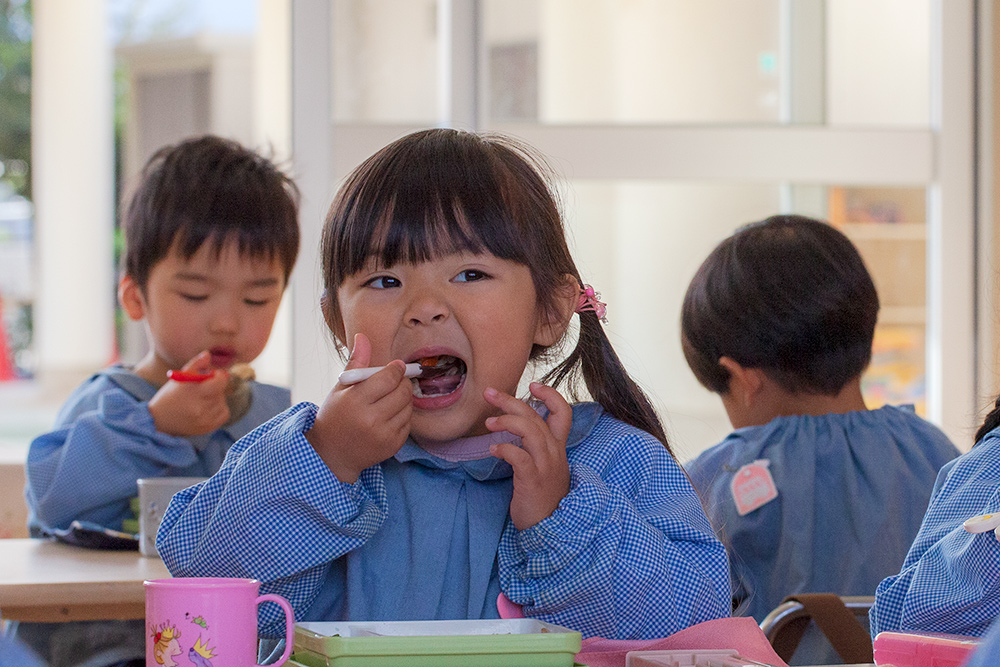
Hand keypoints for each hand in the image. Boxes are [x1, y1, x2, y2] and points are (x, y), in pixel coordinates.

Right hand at [149, 351, 230, 435]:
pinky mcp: (208, 428)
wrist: (158, 421)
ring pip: (222, 401)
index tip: (214, 375)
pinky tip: (206, 408)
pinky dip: (219, 409)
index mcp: (193, 391)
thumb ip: (196, 364)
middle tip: (203, 388)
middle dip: (214, 387)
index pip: (221, 381)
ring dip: (216, 398)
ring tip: (200, 400)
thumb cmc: (170, 395)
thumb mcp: (179, 377)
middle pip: (220, 391)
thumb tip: (208, 355)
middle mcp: (200, 407)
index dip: (220, 376)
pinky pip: (224, 413)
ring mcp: (204, 419)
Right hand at [305, 333, 412, 482]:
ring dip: (403, 399)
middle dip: (403, 382)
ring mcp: (383, 435)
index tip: (396, 366)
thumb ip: (356, 364)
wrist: (332, 454)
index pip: (388, 378)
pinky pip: (408, 423)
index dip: (396, 369)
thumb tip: (363, 337)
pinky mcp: (392, 446)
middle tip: (395, 381)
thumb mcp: (340, 389)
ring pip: (408, 406)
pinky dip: (403, 416)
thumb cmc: (335, 416)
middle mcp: (370, 419)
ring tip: (389, 399)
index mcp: (355, 402)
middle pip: (402, 391)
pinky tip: (389, 415)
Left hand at [484, 382, 571, 529]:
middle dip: (511, 401)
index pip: (563, 413)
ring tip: (489, 423)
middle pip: (536, 417)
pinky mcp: (533, 480)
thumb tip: (514, 426)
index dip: (550, 395)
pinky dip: (505, 448)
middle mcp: (554, 453)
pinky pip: (519, 456)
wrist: (550, 529)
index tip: (532, 384)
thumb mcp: (544, 467)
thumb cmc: (541, 496)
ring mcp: (545, 466)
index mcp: (558, 448)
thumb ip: (535, 447)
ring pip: (530, 431)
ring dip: (507, 421)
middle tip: (489, 393)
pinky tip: (493, 450)